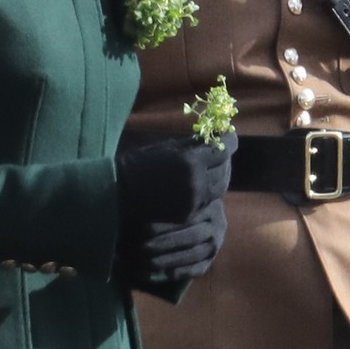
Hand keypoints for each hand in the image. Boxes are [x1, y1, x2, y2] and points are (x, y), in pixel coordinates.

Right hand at [116, 131, 235, 225]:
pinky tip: (201, 183)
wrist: (120, 193)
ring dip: (220, 175)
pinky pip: (207, 200)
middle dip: (226, 159)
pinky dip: (208, 190)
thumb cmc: (140, 164)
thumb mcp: (167, 147)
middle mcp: (197, 181)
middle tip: (222, 151)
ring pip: (220, 187)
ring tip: (214, 168)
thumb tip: (212, 138)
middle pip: (225, 169)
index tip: (229, 135)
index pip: (223, 148)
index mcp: (191, 160)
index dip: (229, 140)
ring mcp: (194, 200)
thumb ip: (192, 145)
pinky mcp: (188, 213)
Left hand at [117, 196, 226, 290]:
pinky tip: (165, 274)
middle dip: (166, 243)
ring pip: (194, 254)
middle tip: (144, 247)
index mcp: (209, 204)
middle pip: (192, 236)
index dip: (167, 224)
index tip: (145, 229)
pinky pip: (198, 269)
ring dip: (171, 260)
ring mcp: (215, 245)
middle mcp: (217, 225)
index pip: (188, 217)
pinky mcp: (210, 261)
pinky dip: (182, 272)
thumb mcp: (178, 195)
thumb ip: (166, 200)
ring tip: (150, 263)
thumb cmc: (179, 201)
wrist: (200, 212)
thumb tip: (138, 204)